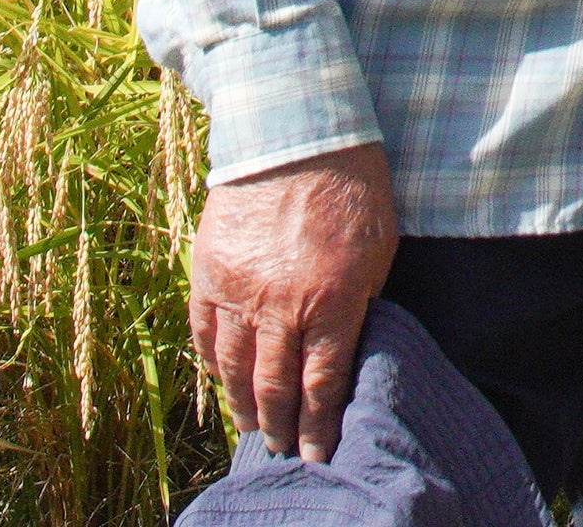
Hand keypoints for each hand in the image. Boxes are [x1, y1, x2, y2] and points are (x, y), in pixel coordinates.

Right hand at [189, 144, 399, 463]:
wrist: (294, 130)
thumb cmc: (351, 186)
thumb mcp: (378, 249)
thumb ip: (361, 303)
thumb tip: (347, 348)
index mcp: (331, 302)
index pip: (321, 384)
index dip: (318, 425)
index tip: (318, 451)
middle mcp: (281, 306)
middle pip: (275, 387)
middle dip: (279, 426)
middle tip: (281, 449)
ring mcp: (238, 291)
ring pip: (235, 369)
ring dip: (241, 405)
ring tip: (250, 427)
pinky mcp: (207, 272)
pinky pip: (204, 333)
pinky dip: (212, 363)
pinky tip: (222, 380)